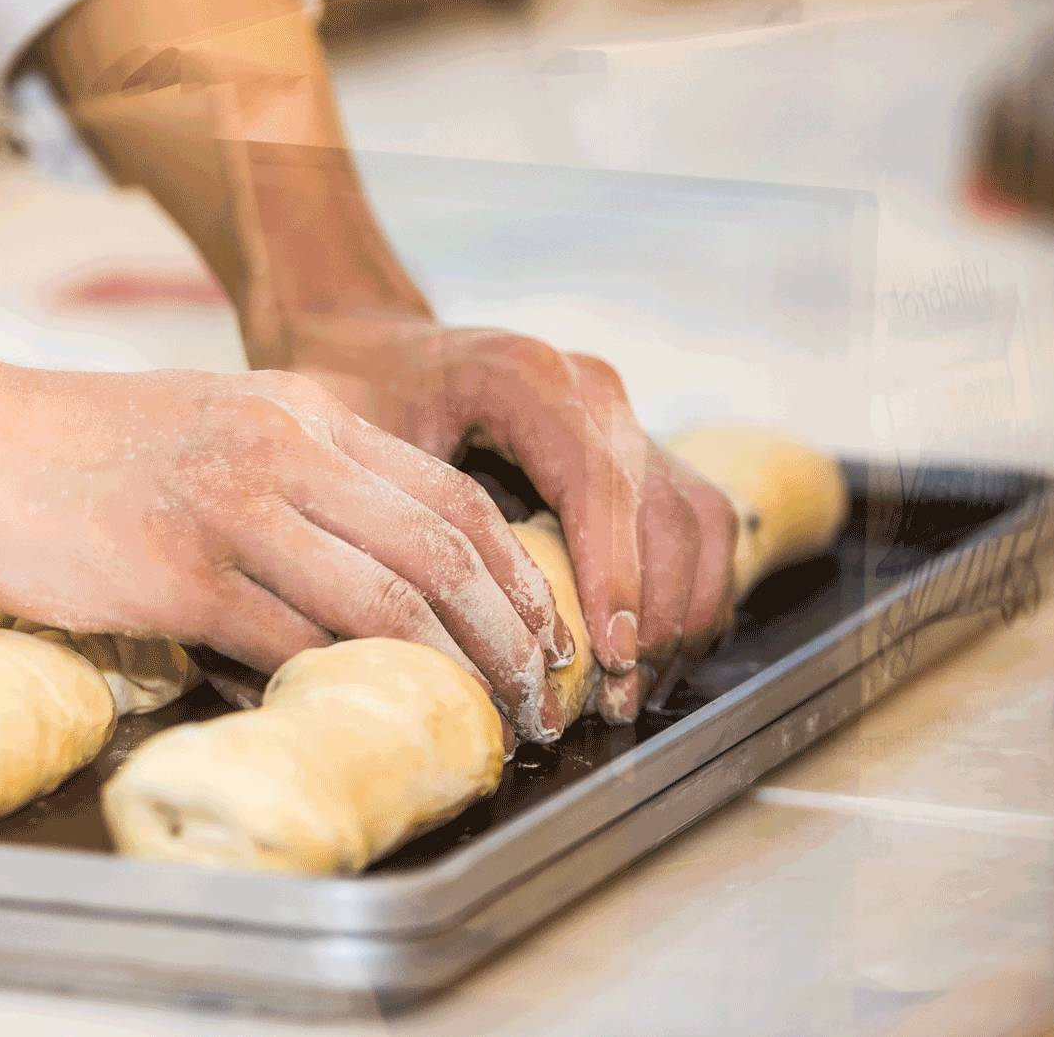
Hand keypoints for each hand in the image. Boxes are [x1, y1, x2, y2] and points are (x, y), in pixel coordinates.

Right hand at [0, 356, 577, 739]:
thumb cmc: (54, 442)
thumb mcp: (196, 421)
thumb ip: (276, 474)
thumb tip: (341, 566)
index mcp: (295, 411)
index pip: (451, 495)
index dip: (518, 578)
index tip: (542, 639)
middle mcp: (282, 448)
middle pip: (447, 548)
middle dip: (515, 638)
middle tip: (539, 704)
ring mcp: (232, 507)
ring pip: (390, 599)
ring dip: (454, 675)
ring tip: (481, 728)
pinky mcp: (176, 570)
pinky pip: (294, 640)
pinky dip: (346, 686)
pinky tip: (366, 719)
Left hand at [261, 312, 738, 690]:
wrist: (373, 351)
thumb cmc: (356, 398)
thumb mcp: (358, 446)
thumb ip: (399, 517)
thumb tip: (423, 626)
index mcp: (527, 376)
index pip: (600, 482)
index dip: (613, 574)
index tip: (609, 654)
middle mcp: (592, 392)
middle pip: (665, 512)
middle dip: (654, 617)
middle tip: (617, 702)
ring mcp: (623, 419)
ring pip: (697, 524)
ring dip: (680, 617)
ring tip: (631, 694)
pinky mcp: (636, 452)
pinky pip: (694, 527)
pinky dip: (684, 597)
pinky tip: (643, 662)